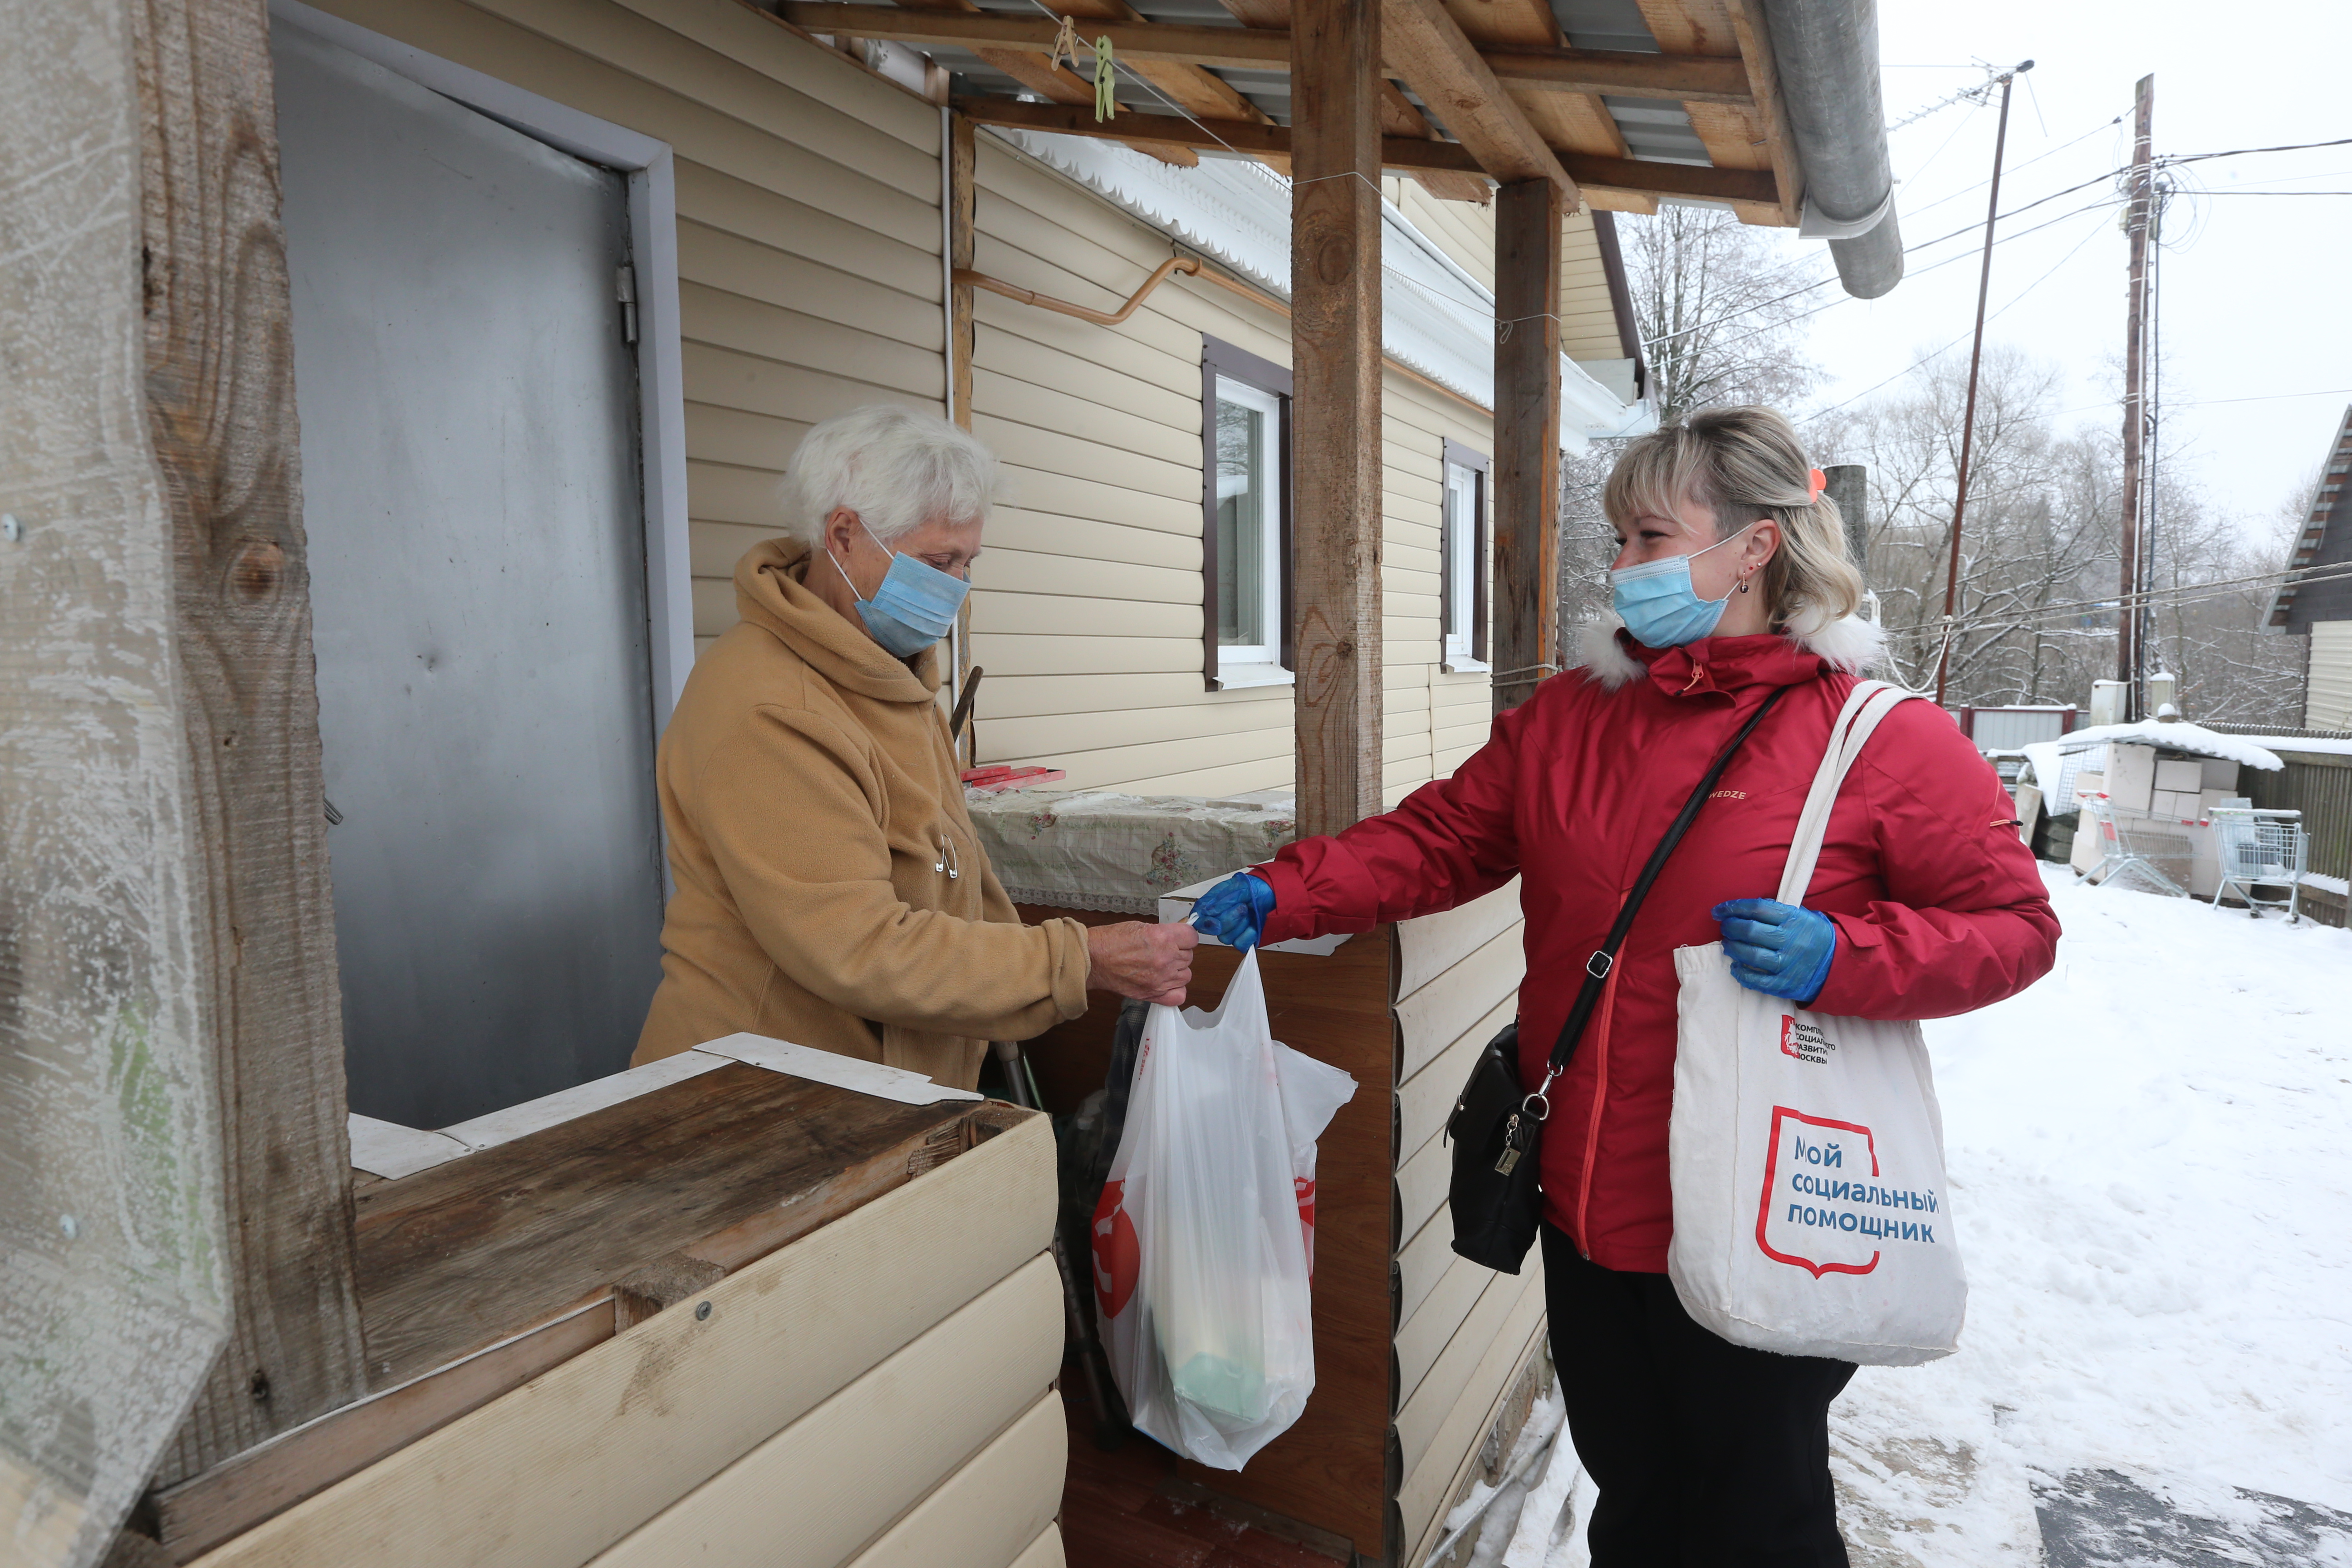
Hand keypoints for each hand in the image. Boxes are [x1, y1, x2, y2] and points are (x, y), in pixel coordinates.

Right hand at [1086, 921, 1198, 1005]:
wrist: (1094, 959)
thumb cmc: (1112, 941)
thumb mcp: (1141, 926)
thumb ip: (1164, 933)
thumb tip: (1178, 938)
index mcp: (1163, 938)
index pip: (1192, 937)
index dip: (1185, 937)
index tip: (1180, 938)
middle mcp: (1165, 959)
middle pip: (1189, 956)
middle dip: (1178, 953)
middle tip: (1162, 951)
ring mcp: (1161, 979)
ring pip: (1186, 975)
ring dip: (1176, 970)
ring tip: (1160, 966)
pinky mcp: (1153, 994)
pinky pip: (1179, 995)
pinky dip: (1175, 990)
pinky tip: (1165, 983)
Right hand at [1189, 872, 1275, 951]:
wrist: (1276, 894)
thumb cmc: (1257, 887)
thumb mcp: (1240, 886)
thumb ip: (1223, 899)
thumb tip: (1208, 911)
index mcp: (1214, 903)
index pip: (1199, 917)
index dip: (1204, 922)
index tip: (1215, 921)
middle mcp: (1220, 917)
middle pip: (1213, 929)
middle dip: (1229, 919)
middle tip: (1242, 907)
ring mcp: (1231, 929)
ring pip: (1225, 938)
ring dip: (1240, 925)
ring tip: (1249, 913)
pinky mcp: (1243, 939)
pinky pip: (1240, 944)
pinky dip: (1248, 935)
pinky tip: (1254, 925)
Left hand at [1712, 898, 1836, 1005]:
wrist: (1837, 962)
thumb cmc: (1811, 935)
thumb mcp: (1800, 915)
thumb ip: (1774, 912)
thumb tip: (1739, 911)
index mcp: (1793, 918)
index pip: (1757, 908)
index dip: (1733, 907)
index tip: (1719, 910)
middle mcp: (1790, 940)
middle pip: (1750, 931)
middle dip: (1730, 928)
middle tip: (1725, 928)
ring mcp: (1788, 963)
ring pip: (1750, 955)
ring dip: (1732, 948)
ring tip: (1728, 945)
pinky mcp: (1786, 983)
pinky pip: (1757, 980)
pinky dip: (1742, 973)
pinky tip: (1736, 967)